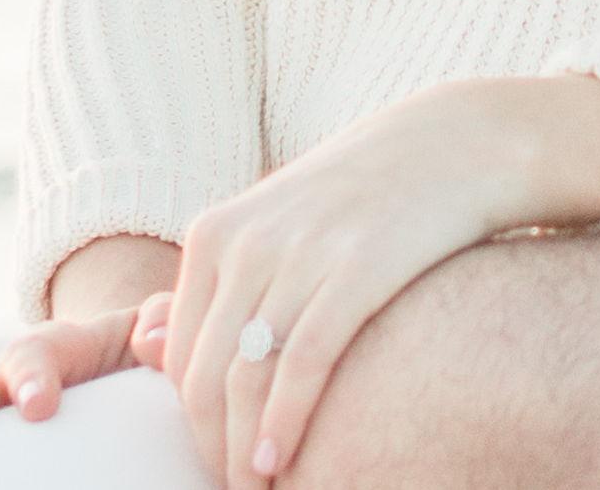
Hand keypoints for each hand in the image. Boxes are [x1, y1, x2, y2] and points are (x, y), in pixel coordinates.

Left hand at [159, 74, 599, 488]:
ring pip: (246, 379)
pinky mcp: (357, 267)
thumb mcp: (276, 228)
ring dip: (243, 452)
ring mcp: (301, 253)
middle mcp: (245, 241)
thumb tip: (144, 343)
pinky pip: (303, 363)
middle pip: (203, 376)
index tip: (215, 459)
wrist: (456, 143)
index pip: (177, 356)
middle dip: (211, 448)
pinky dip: (285, 422)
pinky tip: (281, 463)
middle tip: (234, 488)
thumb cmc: (363, 199)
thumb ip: (215, 285)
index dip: (191, 424)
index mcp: (214, 233)